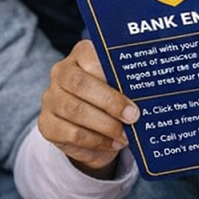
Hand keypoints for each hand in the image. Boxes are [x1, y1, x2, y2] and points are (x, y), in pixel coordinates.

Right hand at [37, 40, 138, 177]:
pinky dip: (97, 141)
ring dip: (105, 126)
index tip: (131, 86)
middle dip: (110, 101)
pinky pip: (72, 133)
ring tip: (125, 135)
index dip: (109, 71)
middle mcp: (60, 73)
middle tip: (133, 116)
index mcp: (80, 56)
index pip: (88, 55)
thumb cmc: (111, 101)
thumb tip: (151, 93)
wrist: (91, 130)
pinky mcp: (47, 124)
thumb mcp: (120, 86)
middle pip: (80, 84)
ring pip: (75, 111)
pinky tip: (113, 143)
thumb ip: (128, 84)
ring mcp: (51, 99)